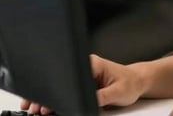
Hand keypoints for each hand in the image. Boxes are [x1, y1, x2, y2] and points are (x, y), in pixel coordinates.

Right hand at [22, 55, 144, 113]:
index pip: (70, 72)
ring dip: (49, 98)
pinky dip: (57, 99)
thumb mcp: (118, 92)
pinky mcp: (84, 84)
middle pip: (62, 79)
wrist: (138, 82)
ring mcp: (83, 75)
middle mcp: (86, 67)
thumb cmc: (130, 83)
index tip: (46, 98)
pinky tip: (48, 107)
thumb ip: (102, 97)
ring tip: (36, 108)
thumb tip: (89, 103)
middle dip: (46, 94)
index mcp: (93, 64)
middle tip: (35, 107)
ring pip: (62, 85)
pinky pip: (68, 91)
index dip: (56, 86)